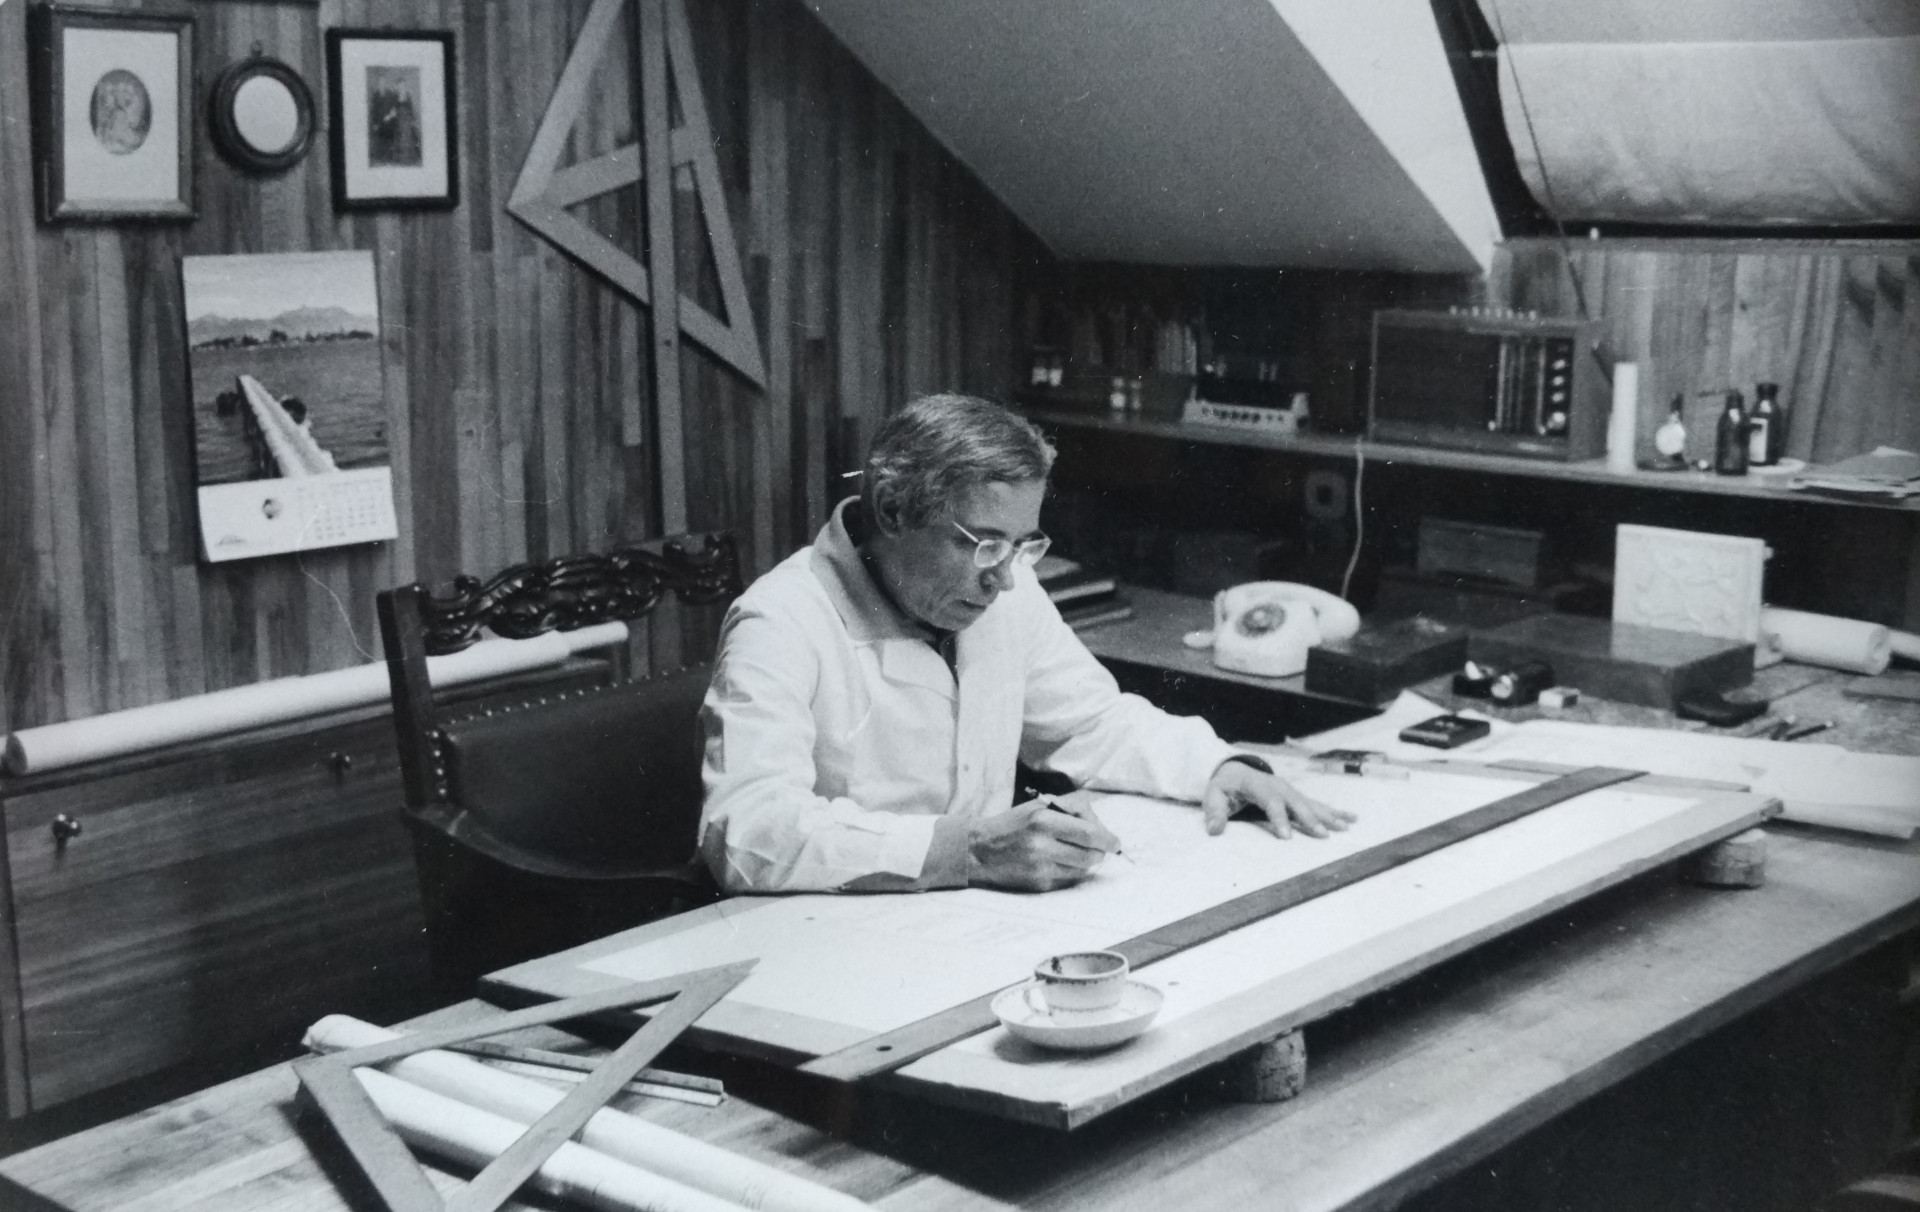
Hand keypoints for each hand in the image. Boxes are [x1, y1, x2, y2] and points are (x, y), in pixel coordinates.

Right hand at [967, 799, 1120, 891]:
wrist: (980, 850)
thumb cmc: (1013, 824)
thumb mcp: (1039, 806)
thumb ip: (1072, 809)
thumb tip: (1101, 827)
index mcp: (1043, 819)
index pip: (1089, 833)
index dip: (1108, 839)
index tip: (1115, 842)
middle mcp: (1042, 845)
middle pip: (1091, 855)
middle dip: (1100, 852)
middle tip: (1098, 848)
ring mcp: (1040, 867)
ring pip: (1083, 869)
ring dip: (1085, 861)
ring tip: (1072, 852)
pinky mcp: (1038, 884)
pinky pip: (1069, 880)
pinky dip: (1070, 871)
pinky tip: (1057, 862)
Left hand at [1202, 760, 1354, 839]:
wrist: (1236, 770)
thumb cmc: (1225, 786)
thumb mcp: (1213, 795)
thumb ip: (1213, 811)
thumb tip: (1214, 830)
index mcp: (1258, 785)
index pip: (1270, 802)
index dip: (1279, 819)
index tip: (1286, 837)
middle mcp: (1279, 787)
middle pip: (1296, 803)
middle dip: (1309, 819)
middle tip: (1321, 834)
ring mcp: (1290, 791)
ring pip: (1311, 804)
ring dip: (1328, 815)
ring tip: (1344, 827)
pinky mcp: (1297, 797)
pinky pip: (1318, 805)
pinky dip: (1335, 812)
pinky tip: (1351, 819)